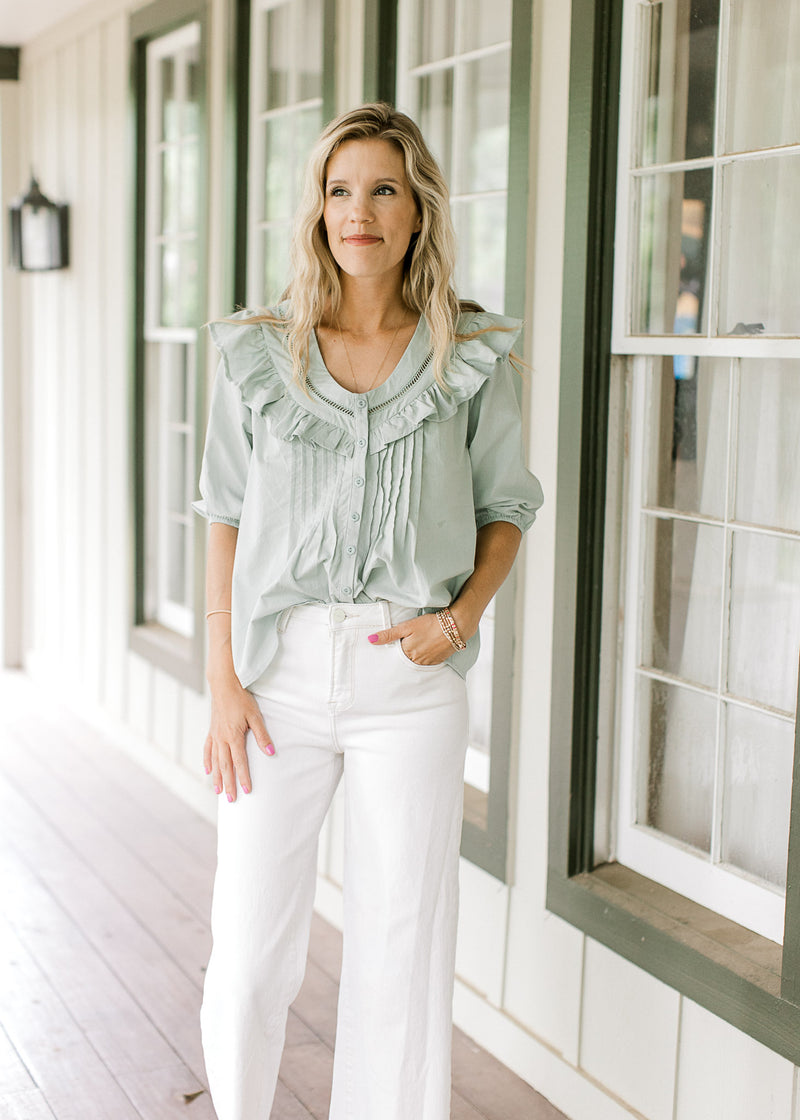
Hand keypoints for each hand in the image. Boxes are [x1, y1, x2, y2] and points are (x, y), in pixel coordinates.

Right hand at [204, 675, 273, 800]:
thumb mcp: (255, 716)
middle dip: (229, 784)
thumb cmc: (241, 699)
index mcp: (233, 737)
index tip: (246, 791)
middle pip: (225, 766)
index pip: (240, 762)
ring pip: (215, 761)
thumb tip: (271, 751)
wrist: (223, 685)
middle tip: (231, 800)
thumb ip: (262, 735)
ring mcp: (215, 736)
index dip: (244, 777)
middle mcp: (222, 739)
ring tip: (218, 791)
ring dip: (217, 777)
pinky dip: (207, 761)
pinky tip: (208, 771)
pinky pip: (207, 750)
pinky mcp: (211, 731)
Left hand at [367, 611, 453, 665]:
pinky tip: (428, 648)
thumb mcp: (407, 626)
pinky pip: (427, 662)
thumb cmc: (430, 624)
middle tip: (412, 642)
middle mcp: (416, 660)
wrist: (455, 626)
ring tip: (421, 644)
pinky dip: (426, 656)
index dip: (396, 647)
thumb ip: (389, 634)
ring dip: (416, 655)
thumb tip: (371, 640)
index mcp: (407, 652)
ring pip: (416, 661)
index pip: (395, 654)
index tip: (399, 642)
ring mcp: (427, 662)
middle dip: (406, 652)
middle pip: (405, 658)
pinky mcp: (437, 661)